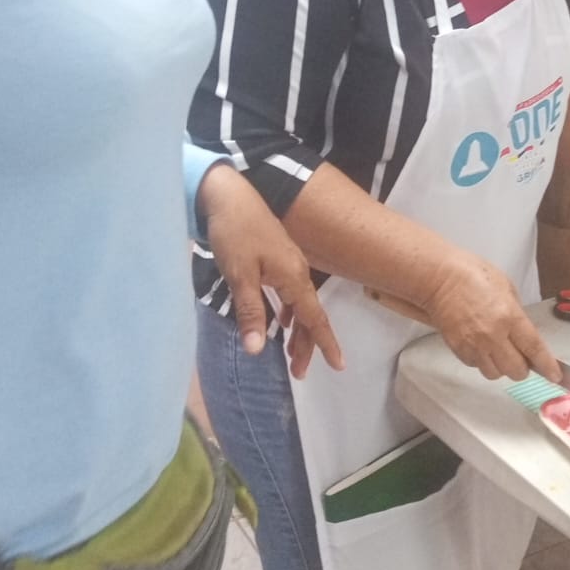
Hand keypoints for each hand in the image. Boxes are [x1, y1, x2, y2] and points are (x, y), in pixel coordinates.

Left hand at [197, 163, 343, 377]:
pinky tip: (281, 322)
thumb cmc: (235, 233)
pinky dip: (288, 314)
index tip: (339, 365)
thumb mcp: (240, 275)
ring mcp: (288, 264)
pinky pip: (290, 294)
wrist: (230, 196)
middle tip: (300, 373)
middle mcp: (297, 272)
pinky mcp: (277, 259)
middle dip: (307, 345)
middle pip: (309, 315)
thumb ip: (250, 312)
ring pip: (299, 305)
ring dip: (297, 331)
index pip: (314, 318)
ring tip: (291, 356)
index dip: (326, 343)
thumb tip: (258, 350)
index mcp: (293, 277)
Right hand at [423, 251, 561, 384]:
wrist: (440, 278)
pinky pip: (476, 366)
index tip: (555, 376)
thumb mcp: (506, 287)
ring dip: (501, 367)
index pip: (533, 348)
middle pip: (516, 370)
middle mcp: (493, 335)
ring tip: (498, 351)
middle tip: (522, 358)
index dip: (547, 365)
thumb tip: (523, 333)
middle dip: (523, 368)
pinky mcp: (459, 349)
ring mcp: (474, 345)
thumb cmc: (473, 275)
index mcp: (509, 316)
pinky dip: (482, 361)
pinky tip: (481, 346)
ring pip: (495, 374)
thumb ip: (517, 313)